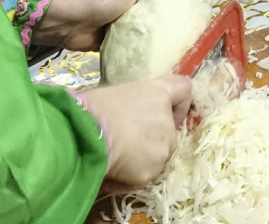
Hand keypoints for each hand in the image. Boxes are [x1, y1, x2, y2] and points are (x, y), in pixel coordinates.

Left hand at [33, 0, 170, 51]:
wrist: (69, 21)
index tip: (179, 3)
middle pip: (141, 5)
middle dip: (153, 14)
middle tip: (175, 27)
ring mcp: (108, 18)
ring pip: (132, 24)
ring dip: (142, 31)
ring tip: (166, 41)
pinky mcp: (103, 37)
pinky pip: (122, 41)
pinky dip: (130, 45)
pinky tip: (147, 50)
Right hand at [76, 74, 192, 185]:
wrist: (85, 135)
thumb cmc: (91, 108)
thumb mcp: (113, 96)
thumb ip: (130, 105)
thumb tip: (121, 115)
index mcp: (157, 93)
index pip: (183, 89)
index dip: (178, 103)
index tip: (166, 111)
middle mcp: (166, 120)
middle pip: (170, 132)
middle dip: (152, 139)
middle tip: (127, 142)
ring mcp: (163, 148)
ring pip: (158, 156)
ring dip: (142, 159)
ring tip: (115, 158)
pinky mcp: (152, 172)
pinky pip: (143, 177)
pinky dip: (129, 178)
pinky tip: (109, 171)